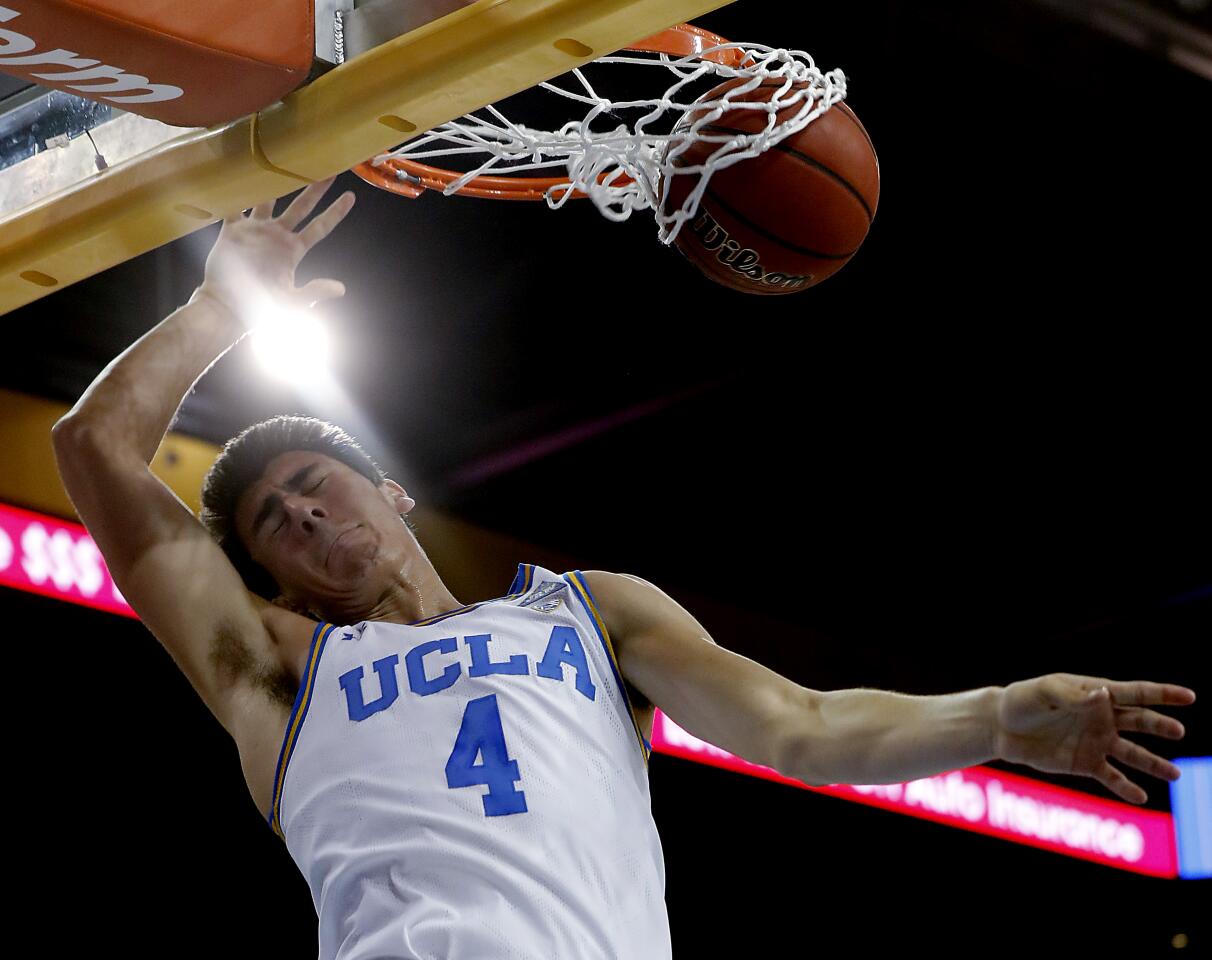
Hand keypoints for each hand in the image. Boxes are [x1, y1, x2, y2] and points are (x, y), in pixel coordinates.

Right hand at [199, 177, 355, 320]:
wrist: (228, 307)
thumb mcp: (292, 301)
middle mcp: (277, 235)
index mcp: (293, 249)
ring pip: (268, 199)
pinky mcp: (233, 231)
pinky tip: (238, 172)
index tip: (351, 197)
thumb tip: (341, 288)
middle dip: (313, 188)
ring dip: (275, 181)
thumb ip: (315, 291)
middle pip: (300, 206)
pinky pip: (234, 206)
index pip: (320, 227)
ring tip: (283, 158)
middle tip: (327, 168)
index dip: (335, 212)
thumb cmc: (261, 307)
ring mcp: (255, 230)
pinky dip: (234, 191)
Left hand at [993, 672, 1194, 803]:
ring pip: (1132, 754)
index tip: (1189, 697)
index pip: (1135, 692)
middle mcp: (1102, 718)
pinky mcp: (1084, 764)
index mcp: (1095, 693)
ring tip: (1174, 774)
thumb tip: (1103, 695)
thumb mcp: (1044, 691)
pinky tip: (1141, 796)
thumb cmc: (1022, 701)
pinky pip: (1111, 777)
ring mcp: (1096, 742)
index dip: (1162, 694)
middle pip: (1139, 722)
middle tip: (1178, 731)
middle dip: (1160, 726)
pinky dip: (1126, 787)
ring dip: (1153, 764)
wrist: (999, 726)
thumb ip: (1072, 695)